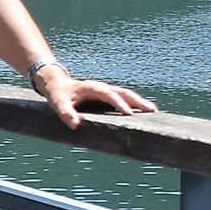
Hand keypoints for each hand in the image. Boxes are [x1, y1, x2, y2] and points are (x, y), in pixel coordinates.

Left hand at [35, 67, 157, 129]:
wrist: (56, 84)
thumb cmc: (58, 94)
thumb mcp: (58, 104)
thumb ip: (66, 114)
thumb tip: (75, 125)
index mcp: (92, 88)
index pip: (109, 95)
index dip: (119, 104)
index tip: (129, 114)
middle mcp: (102, 88)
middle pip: (124, 93)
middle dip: (138, 101)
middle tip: (152, 111)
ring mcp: (106, 91)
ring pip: (126, 95)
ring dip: (139, 102)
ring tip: (154, 112)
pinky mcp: (107, 96)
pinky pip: (123, 98)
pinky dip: (134, 104)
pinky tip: (143, 113)